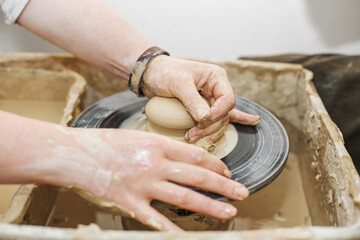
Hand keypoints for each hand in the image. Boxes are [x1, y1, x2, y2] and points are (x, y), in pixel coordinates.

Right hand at [49, 127, 248, 230]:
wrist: (74, 154)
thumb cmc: (104, 143)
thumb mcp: (136, 136)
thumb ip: (160, 147)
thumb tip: (181, 158)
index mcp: (157, 145)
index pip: (195, 156)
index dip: (216, 165)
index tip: (227, 171)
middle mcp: (155, 164)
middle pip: (197, 176)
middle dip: (224, 185)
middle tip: (243, 191)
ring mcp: (143, 185)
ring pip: (184, 197)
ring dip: (210, 205)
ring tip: (229, 211)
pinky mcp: (130, 203)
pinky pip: (157, 220)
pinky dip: (174, 230)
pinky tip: (190, 236)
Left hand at [141, 56, 259, 143]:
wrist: (152, 74)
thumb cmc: (165, 72)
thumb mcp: (178, 84)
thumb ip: (192, 101)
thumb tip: (205, 119)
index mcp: (216, 77)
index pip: (227, 100)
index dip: (217, 114)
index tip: (201, 121)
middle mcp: (217, 88)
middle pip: (224, 113)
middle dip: (210, 126)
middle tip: (192, 135)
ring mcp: (211, 98)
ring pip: (219, 120)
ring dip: (210, 131)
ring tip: (194, 138)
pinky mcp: (204, 106)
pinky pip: (220, 115)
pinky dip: (233, 120)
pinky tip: (252, 121)